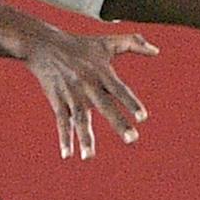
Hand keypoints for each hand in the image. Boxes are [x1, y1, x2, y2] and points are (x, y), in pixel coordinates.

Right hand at [23, 27, 157, 159]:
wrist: (43, 45)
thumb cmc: (79, 45)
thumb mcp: (107, 42)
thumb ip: (133, 43)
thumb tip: (156, 51)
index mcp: (102, 72)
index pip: (120, 90)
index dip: (131, 103)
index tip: (143, 118)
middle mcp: (88, 84)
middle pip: (105, 106)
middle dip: (118, 123)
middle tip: (132, 139)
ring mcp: (71, 94)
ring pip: (80, 119)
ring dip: (85, 138)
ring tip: (89, 157)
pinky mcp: (57, 101)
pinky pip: (62, 122)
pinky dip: (64, 138)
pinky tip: (68, 155)